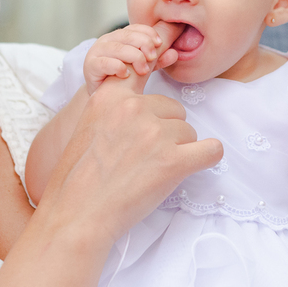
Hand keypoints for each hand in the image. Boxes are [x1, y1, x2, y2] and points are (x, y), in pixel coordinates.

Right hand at [50, 79, 222, 240]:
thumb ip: (114, 107)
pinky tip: (198, 163)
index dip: (153, 79)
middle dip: (166, 132)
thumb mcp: (88, 126)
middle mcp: (134, 109)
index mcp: (110, 97)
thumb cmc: (79, 178)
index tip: (162, 76)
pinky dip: (208, 157)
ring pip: (188, 132)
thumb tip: (144, 102)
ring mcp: (155, 134)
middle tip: (143, 158)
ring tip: (151, 172)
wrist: (77, 215)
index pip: (143, 71)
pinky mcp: (173, 161)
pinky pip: (210, 151)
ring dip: (178, 150)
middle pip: (174, 109)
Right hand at [84, 22, 181, 94]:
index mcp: (120, 36)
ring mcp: (97, 52)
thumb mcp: (142, 67)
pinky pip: (105, 62)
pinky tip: (126, 75)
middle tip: (153, 57)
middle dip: (143, 44)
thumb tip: (174, 53)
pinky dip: (118, 67)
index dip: (149, 33)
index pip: (136, 28)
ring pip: (118, 48)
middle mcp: (107, 40)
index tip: (159, 44)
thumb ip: (157, 60)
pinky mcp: (90, 65)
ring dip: (134, 57)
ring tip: (143, 70)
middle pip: (128, 35)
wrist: (100, 95)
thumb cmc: (120, 78)